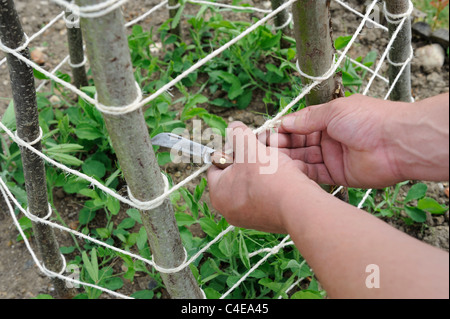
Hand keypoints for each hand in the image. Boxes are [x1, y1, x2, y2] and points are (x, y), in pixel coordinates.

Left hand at [207, 122, 320, 233]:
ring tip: (274, 162)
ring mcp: (247, 218)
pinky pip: (264, 197)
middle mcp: (228, 210)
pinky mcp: (265, 221)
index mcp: (218, 194)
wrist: (297, 205)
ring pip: (251, 185)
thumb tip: (233, 126)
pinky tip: (283, 178)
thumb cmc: (269, 177)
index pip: (216, 165)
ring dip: (261, 172)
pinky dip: (271, 186)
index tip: (244, 145)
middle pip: (234, 175)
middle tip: (260, 151)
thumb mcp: (249, 147)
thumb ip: (237, 134)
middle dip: (248, 161)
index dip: (230, 151)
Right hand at [269, 94, 408, 187]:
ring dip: (289, 160)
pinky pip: (315, 174)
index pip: (300, 125)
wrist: (397, 143)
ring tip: (272, 161)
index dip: (284, 130)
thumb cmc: (369, 119)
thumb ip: (308, 119)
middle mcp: (330, 138)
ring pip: (305, 159)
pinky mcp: (338, 175)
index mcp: (330, 119)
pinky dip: (302, 173)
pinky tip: (288, 172)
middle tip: (266, 150)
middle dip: (283, 146)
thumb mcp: (333, 111)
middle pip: (300, 143)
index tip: (268, 134)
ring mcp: (334, 157)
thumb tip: (285, 122)